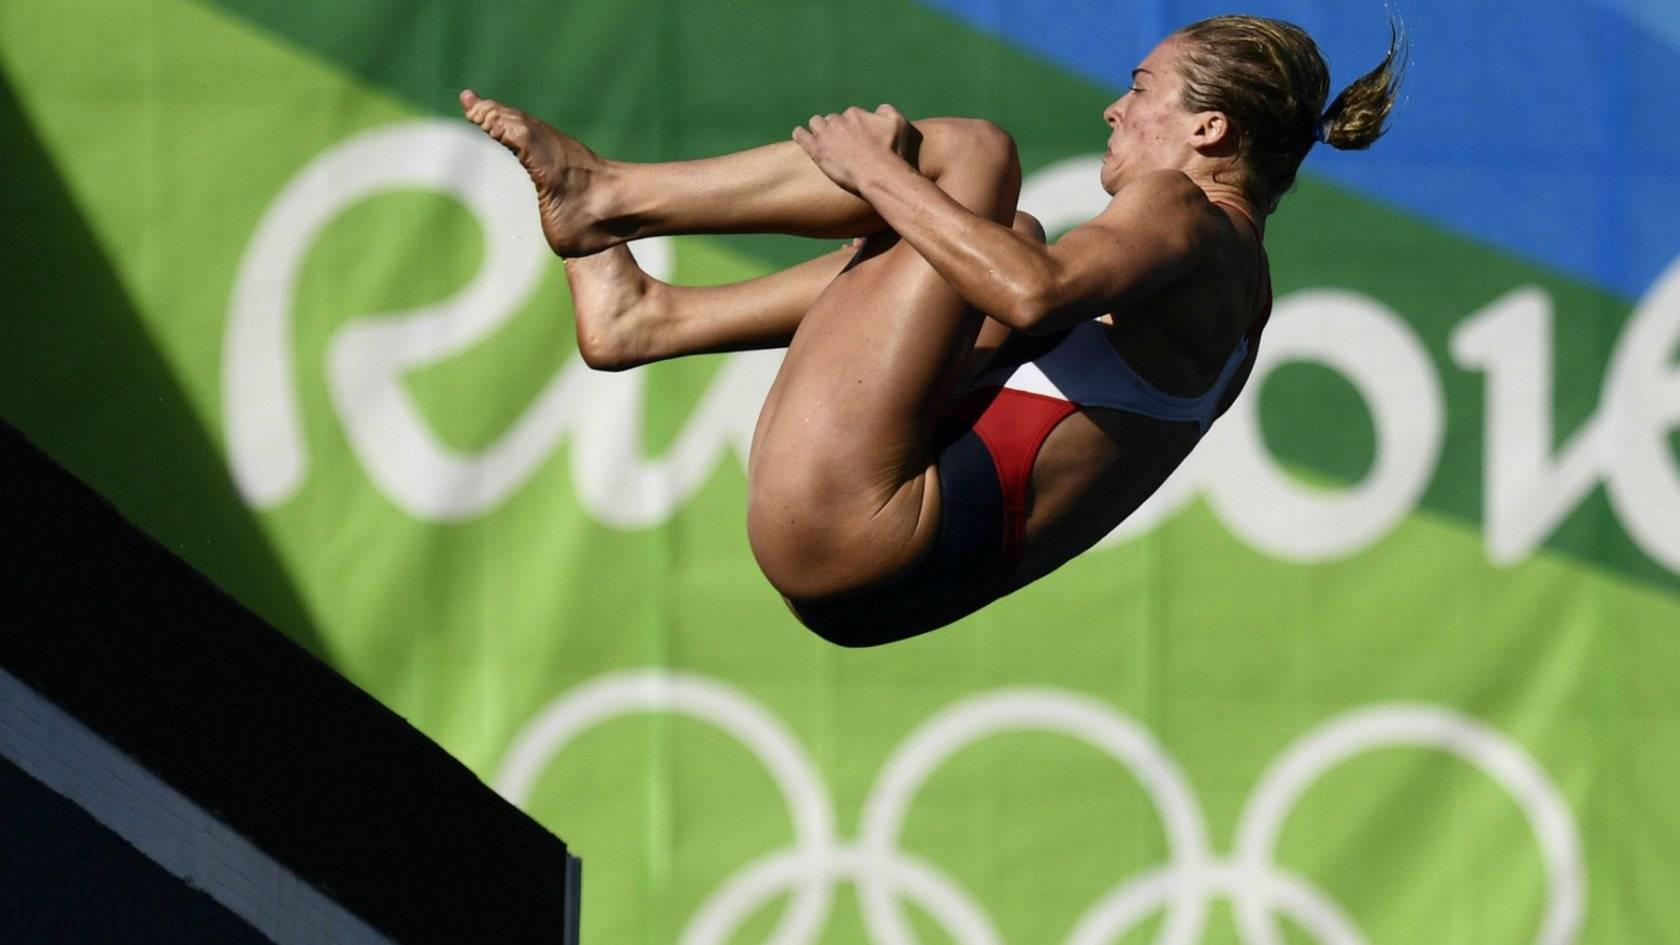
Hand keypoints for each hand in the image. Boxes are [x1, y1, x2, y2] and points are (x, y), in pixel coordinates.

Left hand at [792, 104, 917, 193]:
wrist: (879, 174)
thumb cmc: (891, 151)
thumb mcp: (899, 123)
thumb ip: (887, 111)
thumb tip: (878, 109)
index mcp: (855, 114)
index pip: (849, 115)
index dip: (853, 126)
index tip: (857, 138)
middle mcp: (838, 121)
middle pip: (831, 120)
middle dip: (836, 129)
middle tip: (842, 144)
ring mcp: (825, 135)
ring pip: (815, 124)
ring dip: (819, 130)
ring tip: (824, 141)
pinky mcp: (817, 151)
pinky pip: (801, 136)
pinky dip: (800, 134)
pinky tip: (801, 136)